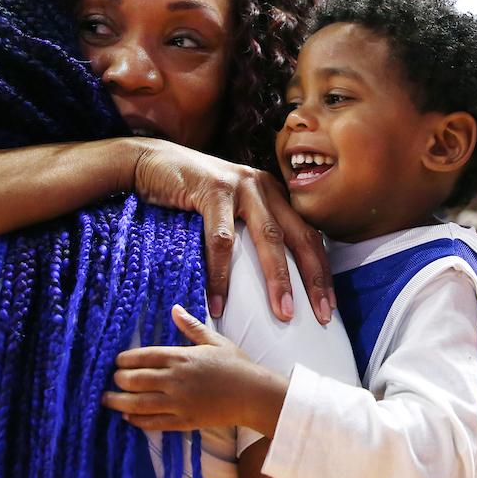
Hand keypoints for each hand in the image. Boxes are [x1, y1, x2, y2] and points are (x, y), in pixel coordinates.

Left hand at [102, 305, 288, 434]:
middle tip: (112, 380)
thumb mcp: (214, 340)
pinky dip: (138, 421)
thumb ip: (190, 326)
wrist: (253, 394)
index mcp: (181, 357)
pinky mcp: (184, 421)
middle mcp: (175, 379)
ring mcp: (179, 402)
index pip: (143, 357)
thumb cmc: (235, 365)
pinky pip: (154, 423)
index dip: (125, 360)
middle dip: (119, 380)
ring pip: (139, 403)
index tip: (117, 361)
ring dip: (119, 402)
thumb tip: (174, 308)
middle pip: (136, 380)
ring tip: (106, 400)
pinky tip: (128, 418)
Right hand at [132, 141, 333, 323]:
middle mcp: (264, 186)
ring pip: (269, 238)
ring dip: (277, 279)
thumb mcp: (228, 212)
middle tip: (322, 315)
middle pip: (299, 236)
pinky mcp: (213, 190)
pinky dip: (221, 275)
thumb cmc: (187, 195)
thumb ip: (247, 233)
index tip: (328, 306)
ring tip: (282, 313)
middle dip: (313, 278)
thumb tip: (265, 282)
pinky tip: (219, 303)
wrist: (148, 163)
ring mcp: (241, 185)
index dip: (321, 271)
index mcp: (272, 194)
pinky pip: (223, 240)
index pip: (307, 234)